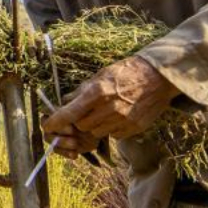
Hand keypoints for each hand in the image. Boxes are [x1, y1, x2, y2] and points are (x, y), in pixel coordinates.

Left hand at [42, 56, 179, 146]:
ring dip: (96, 126)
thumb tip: (66, 101)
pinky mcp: (133, 128)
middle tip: (88, 111)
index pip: (69, 113)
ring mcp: (122, 120)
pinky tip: (120, 115)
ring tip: (107, 111)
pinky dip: (112, 129)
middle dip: (80, 121)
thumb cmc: (128, 72)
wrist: (159, 77)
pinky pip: (114, 135)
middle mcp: (109, 108)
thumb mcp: (102, 75)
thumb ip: (83, 90)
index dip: (56, 122)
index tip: (47, 126)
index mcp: (98, 92)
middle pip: (82, 126)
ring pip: (97, 133)